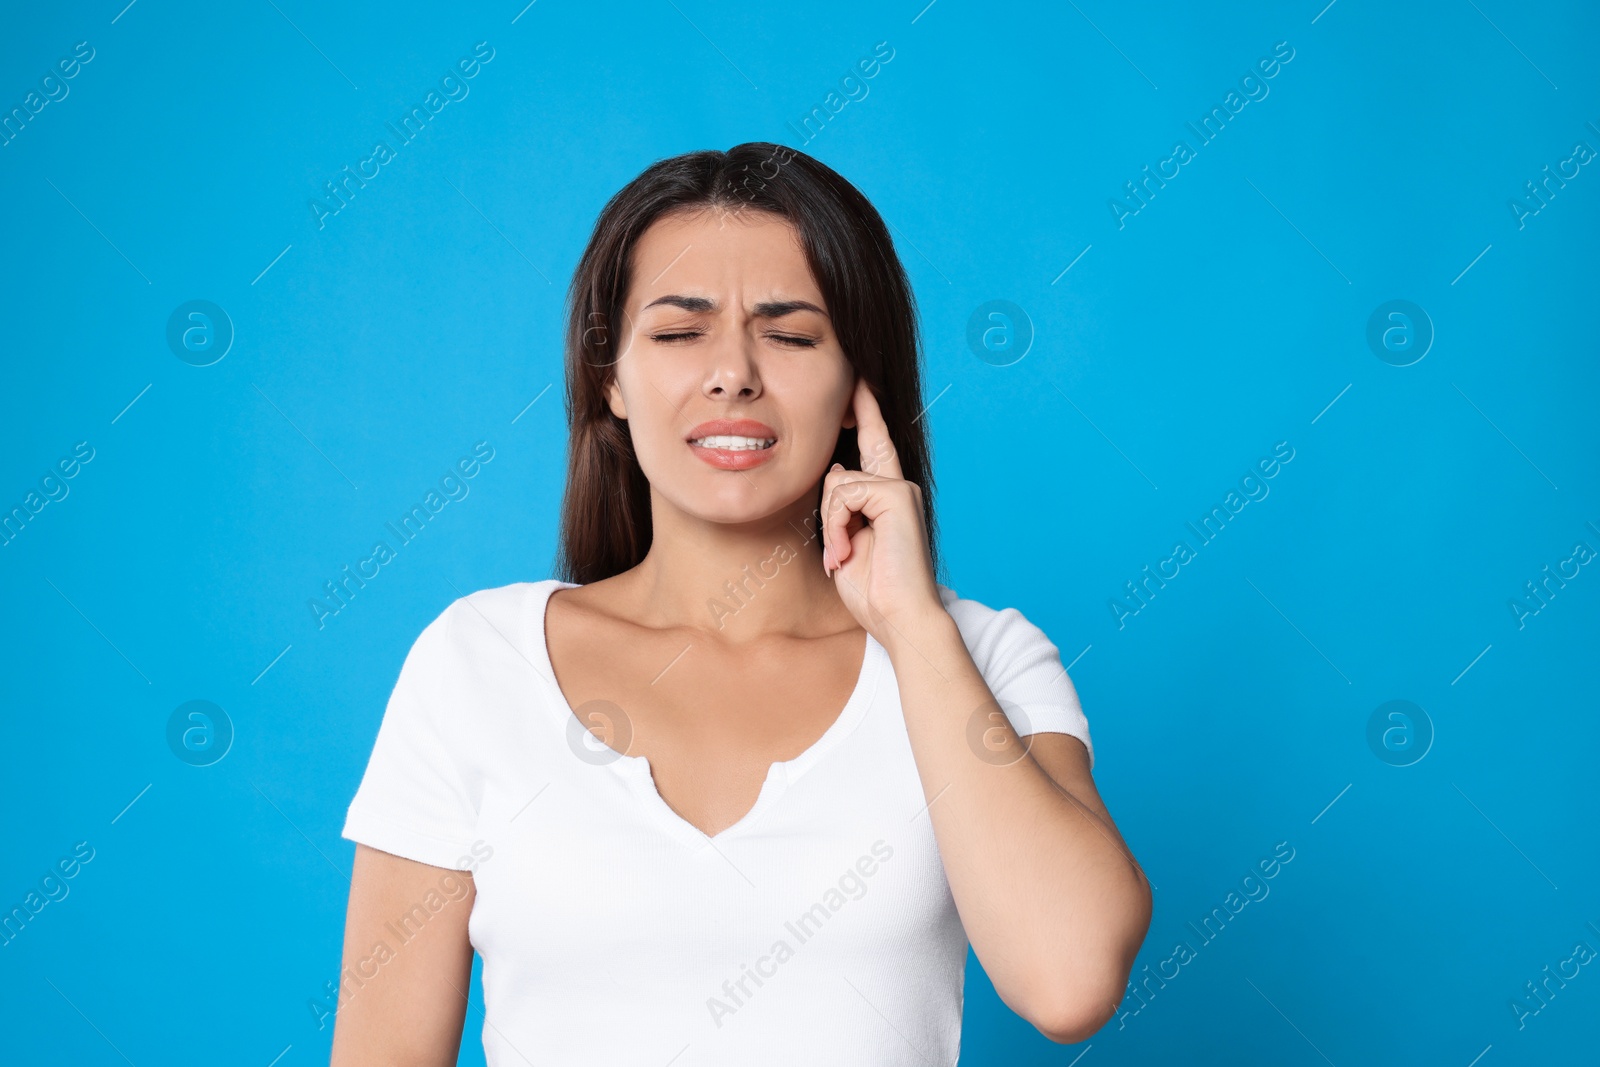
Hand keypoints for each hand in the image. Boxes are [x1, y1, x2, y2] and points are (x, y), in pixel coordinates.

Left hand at [821, 378, 945, 644]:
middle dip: (830, 514)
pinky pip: (844, 494)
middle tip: (840, 555)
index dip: (866, 411)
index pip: (874, 444)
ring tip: (844, 559)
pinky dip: (837, 526)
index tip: (859, 379)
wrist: (900, 617)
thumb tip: (838, 471)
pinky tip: (847, 553)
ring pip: (837, 485)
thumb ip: (842, 507)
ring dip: (831, 527)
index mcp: (887, 498)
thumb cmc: (874, 592)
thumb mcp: (846, 543)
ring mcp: (899, 487)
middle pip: (838, 474)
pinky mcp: (897, 494)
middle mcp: (897, 487)